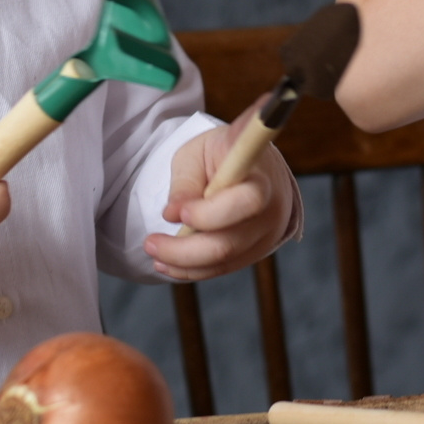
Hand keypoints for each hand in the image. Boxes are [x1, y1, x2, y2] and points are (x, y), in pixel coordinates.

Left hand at [144, 112, 299, 281]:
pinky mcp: (258, 251)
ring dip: (184, 264)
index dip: (211, 213)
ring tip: (155, 253)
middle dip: (184, 250)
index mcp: (262, 174)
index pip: (247, 201)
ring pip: (224, 261)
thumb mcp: (198, 153)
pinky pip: (225, 268)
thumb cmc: (224, 155)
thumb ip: (186, 182)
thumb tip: (172, 215)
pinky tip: (169, 264)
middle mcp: (272, 209)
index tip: (178, 213)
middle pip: (230, 243)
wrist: (258, 166)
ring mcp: (268, 234)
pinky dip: (194, 270)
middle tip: (150, 243)